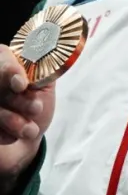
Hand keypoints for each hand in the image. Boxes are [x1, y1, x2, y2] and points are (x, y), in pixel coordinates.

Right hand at [0, 45, 54, 194]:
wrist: (29, 135)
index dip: (9, 70)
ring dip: (14, 121)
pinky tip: (14, 137)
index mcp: (8, 63)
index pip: (3, 57)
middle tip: (36, 109)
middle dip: (19, 101)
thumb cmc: (37, 105)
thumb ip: (45, 70)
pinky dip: (4, 135)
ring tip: (30, 129)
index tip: (21, 85)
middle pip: (0, 85)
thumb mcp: (45, 86)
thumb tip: (56, 56)